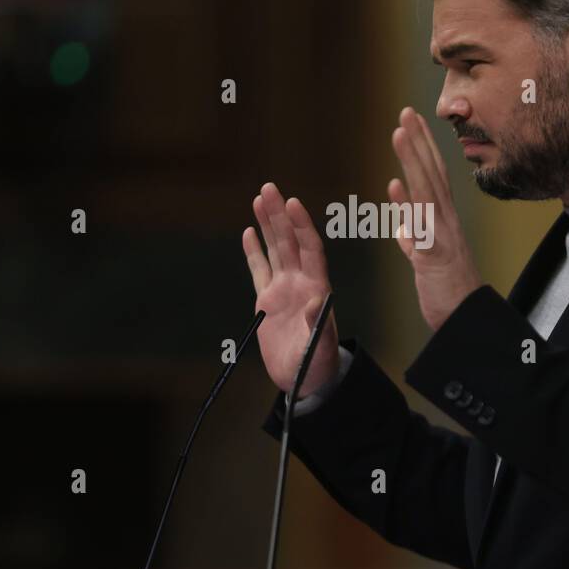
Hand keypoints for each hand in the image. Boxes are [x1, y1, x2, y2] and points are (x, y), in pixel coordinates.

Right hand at [242, 182, 340, 398]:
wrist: (304, 381)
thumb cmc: (318, 364)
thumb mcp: (320, 346)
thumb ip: (317, 324)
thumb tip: (314, 300)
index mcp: (316, 287)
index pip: (310, 248)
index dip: (302, 225)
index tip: (292, 203)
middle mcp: (300, 282)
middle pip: (290, 241)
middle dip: (280, 215)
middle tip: (269, 188)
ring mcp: (283, 289)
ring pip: (275, 250)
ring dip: (267, 225)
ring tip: (258, 199)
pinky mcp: (267, 301)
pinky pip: (259, 270)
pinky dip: (254, 251)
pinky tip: (247, 232)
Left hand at [389, 106, 482, 330]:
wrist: (466, 320)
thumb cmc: (448, 291)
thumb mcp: (426, 260)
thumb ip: (415, 240)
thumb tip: (403, 226)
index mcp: (442, 220)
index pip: (432, 176)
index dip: (422, 148)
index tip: (410, 122)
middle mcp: (445, 221)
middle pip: (432, 173)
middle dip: (419, 141)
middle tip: (406, 111)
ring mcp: (442, 235)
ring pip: (426, 190)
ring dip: (412, 160)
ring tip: (399, 131)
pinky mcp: (435, 254)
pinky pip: (420, 226)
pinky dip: (407, 204)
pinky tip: (395, 183)